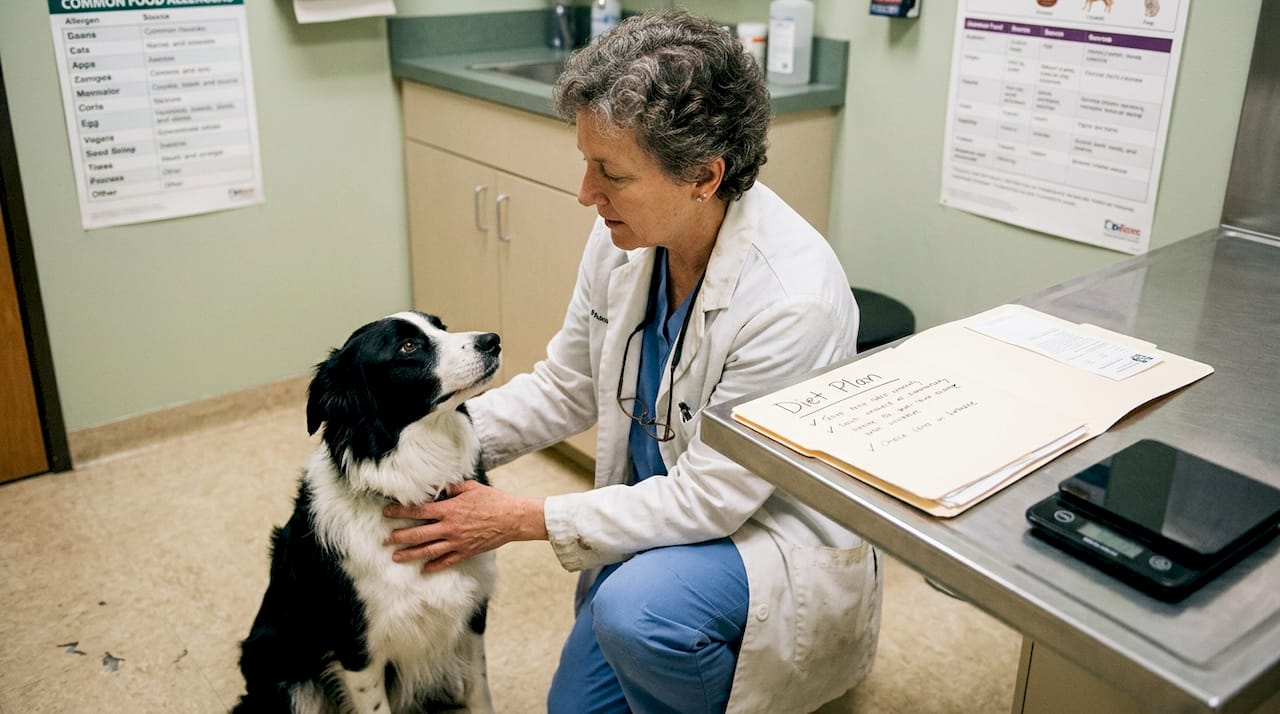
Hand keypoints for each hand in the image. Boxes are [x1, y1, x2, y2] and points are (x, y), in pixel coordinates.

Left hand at [384, 480, 547, 572]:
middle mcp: (450, 527)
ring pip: (428, 550)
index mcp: (450, 509)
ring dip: (410, 554)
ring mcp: (457, 542)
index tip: (387, 512)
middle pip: (419, 534)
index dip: (401, 511)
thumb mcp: (472, 487)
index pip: (419, 511)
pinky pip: (447, 561)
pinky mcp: (466, 552)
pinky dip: (434, 566)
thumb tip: (438, 485)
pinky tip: (424, 569)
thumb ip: (453, 487)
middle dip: (399, 537)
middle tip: (385, 539)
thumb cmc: (493, 501)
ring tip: (396, 557)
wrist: (512, 519)